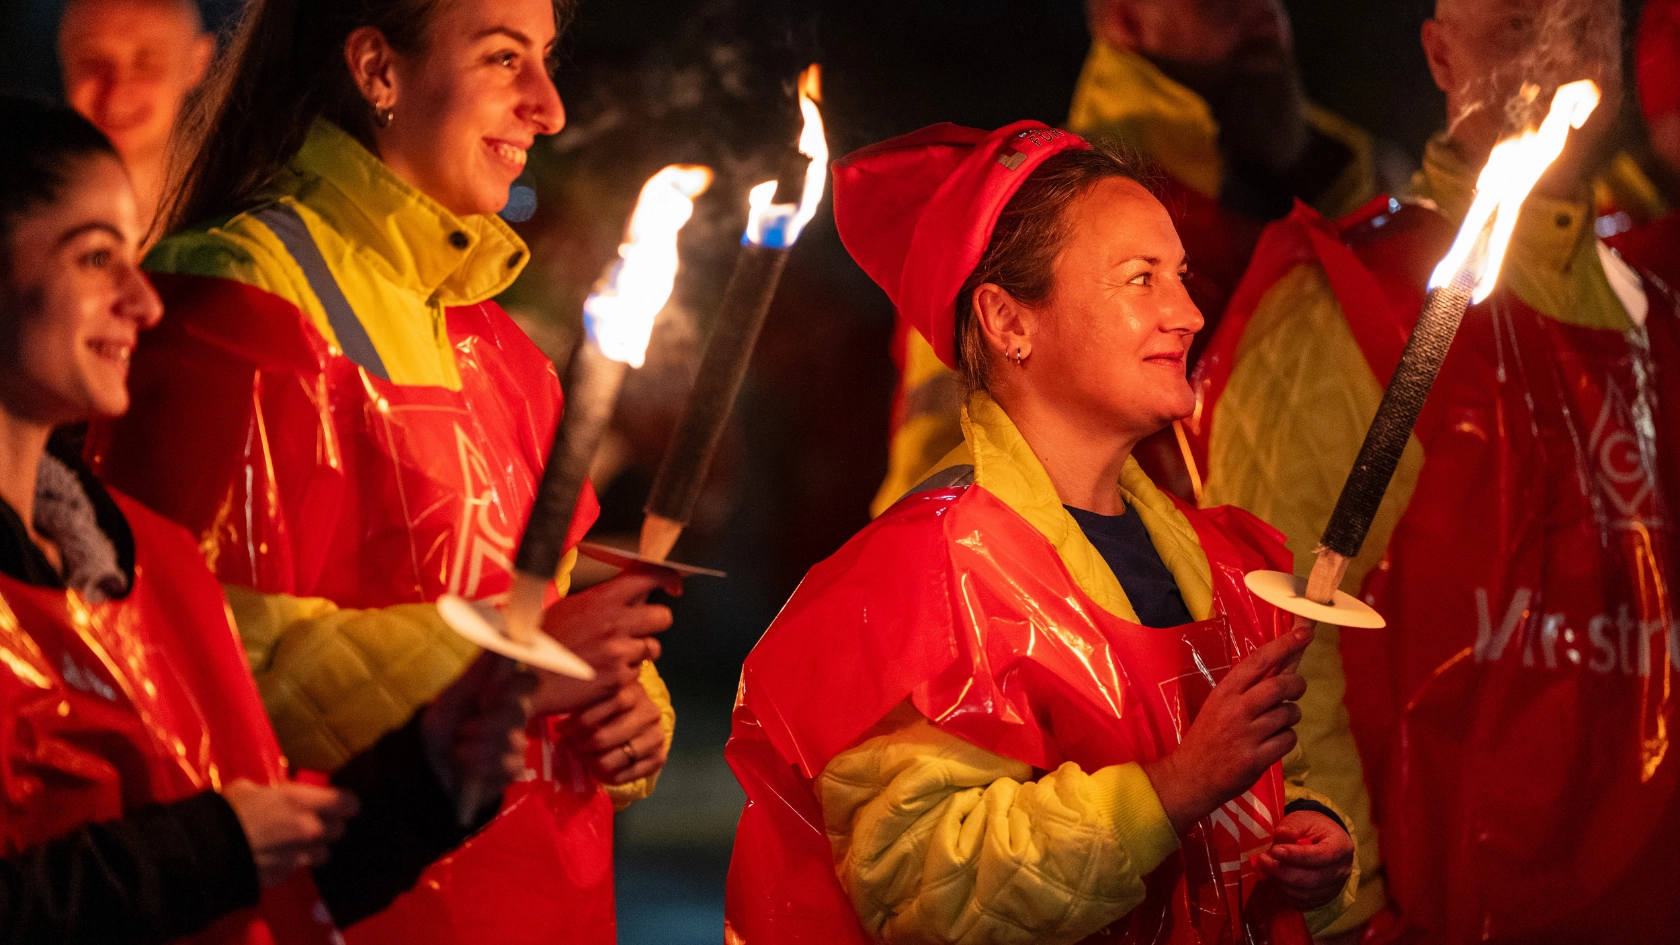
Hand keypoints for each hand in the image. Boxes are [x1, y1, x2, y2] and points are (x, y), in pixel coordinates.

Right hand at [223, 779, 358, 887]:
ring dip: (315, 847)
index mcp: (303, 802)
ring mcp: (300, 856)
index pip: (347, 803)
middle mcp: (310, 830)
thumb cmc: (227, 811)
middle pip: (339, 830)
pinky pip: (299, 868)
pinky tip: (276, 858)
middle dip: (330, 826)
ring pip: (324, 852)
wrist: (207, 851)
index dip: (346, 804)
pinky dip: (293, 863)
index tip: (340, 804)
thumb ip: (273, 792)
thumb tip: (272, 795)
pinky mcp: (286, 875)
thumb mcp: (250, 788)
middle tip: (313, 822)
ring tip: (296, 843)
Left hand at [422, 651, 537, 815]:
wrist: (426, 768)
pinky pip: (510, 765)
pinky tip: (469, 769)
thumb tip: (496, 640)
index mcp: (502, 696)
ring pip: (513, 741)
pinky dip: (483, 767)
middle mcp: (513, 718)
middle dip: (488, 723)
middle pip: (520, 711)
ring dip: (479, 748)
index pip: (529, 682)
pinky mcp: (512, 769)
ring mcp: (515, 744)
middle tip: (463, 729)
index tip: (485, 698)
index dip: (512, 689)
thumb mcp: (453, 698)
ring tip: (459, 751)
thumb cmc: (440, 729)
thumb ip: (478, 672)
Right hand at [532, 571, 671, 714]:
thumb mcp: (570, 607)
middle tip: (638, 632)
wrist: (527, 677)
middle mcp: (615, 622)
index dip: (666, 579)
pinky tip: (602, 675)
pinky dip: (624, 677)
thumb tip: (629, 595)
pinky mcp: (619, 679)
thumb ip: (602, 601)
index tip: (673, 586)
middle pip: (662, 617)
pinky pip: (636, 674)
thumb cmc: (542, 642)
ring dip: (638, 654)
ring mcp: (619, 652)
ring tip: (612, 658)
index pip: (647, 577)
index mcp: (603, 599)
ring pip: (652, 649)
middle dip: (654, 625)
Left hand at [563, 680, 668, 785]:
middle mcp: (650, 713)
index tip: (563, 729)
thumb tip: (558, 724)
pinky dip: (611, 777)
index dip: (580, 721)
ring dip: (595, 763)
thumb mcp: (600, 696)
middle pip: (607, 735)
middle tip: (570, 747)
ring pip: (618, 757)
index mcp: (634, 692)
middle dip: (583, 745)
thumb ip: (584, 702)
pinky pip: (631, 774)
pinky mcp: (659, 756)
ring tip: (583, 759)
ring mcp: (657, 736)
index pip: (606, 705)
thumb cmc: (610, 707)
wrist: (640, 721)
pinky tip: (598, 773)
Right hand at [1143, 628, 1311, 832]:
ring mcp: (1247, 734)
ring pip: (1289, 713)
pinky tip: (1272, 743)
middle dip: (1297, 685)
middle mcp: (1236, 709)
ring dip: (1290, 716)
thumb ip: (1249, 687)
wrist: (1191, 776)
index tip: (1304, 633)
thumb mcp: (1219, 704)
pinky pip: (1289, 739)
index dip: (1284, 645)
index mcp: (1225, 691)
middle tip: (1296, 690)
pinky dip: (1286, 739)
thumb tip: (1285, 663)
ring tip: (1275, 723)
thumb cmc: (1208, 736)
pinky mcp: (1257, 758)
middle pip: (1281, 685)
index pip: (1259, 661)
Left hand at [1257, 810, 1354, 910]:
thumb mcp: (1302, 819)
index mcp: (1341, 846)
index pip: (1323, 856)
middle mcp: (1342, 870)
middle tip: (1263, 860)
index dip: (1298, 856)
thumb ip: (1291, 827)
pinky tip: (1275, 879)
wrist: (1322, 839)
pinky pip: (1302, 902)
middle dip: (1283, 872)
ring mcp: (1334, 888)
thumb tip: (1282, 837)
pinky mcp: (1323, 899)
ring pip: (1306, 894)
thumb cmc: (1312, 828)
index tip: (1276, 851)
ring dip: (1281, 883)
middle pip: (1313, 879)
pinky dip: (1285, 893)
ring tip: (1266, 867)